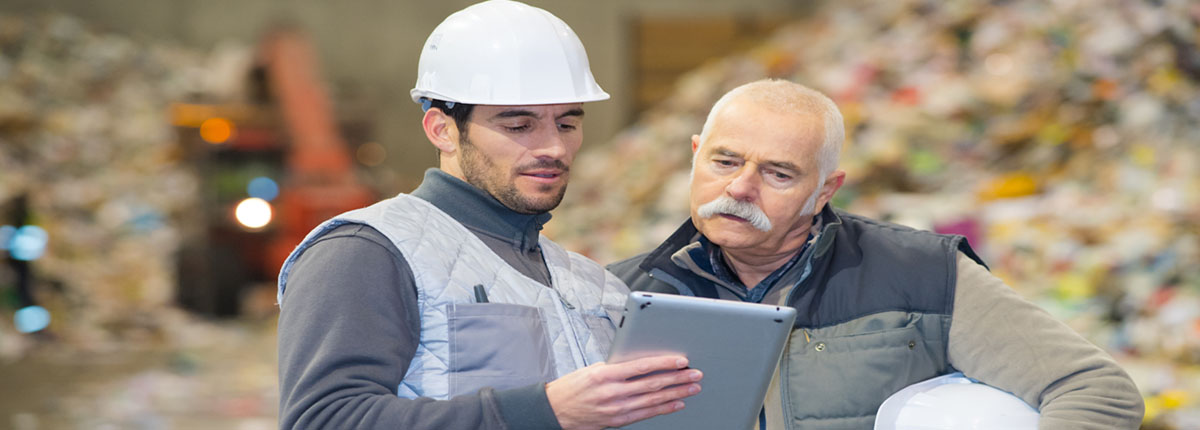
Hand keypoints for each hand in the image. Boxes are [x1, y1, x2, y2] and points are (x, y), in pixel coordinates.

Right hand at [545, 355, 701, 429]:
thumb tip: (645, 362)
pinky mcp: (618, 421)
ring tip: (692, 387)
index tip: (681, 360)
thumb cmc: (574, 387)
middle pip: (653, 384)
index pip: (642, 366)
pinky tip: (677, 403)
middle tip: (695, 374)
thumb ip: (618, 366)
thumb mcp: (593, 369)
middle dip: (678, 379)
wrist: (555, 411)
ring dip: (676, 394)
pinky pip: (646, 414)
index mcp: (605, 374)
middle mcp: (613, 393)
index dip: (664, 363)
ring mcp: (616, 409)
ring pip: (653, 400)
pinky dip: (664, 408)